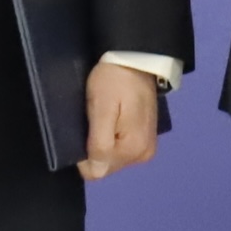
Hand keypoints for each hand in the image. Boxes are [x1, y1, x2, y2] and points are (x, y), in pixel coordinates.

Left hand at [78, 61, 160, 180]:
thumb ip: (99, 143)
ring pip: (111, 158)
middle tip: (95, 118)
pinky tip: (111, 119)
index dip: (84, 154)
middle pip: (106, 166)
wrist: (137, 59)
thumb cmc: (114, 81)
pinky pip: (120, 149)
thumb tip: (95, 172)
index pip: (97, 171)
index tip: (86, 128)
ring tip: (103, 117)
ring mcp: (146, 147)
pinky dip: (112, 137)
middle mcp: (143, 154)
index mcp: (133, 150)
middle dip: (95, 147)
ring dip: (103, 142)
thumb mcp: (101, 108)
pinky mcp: (145, 138)